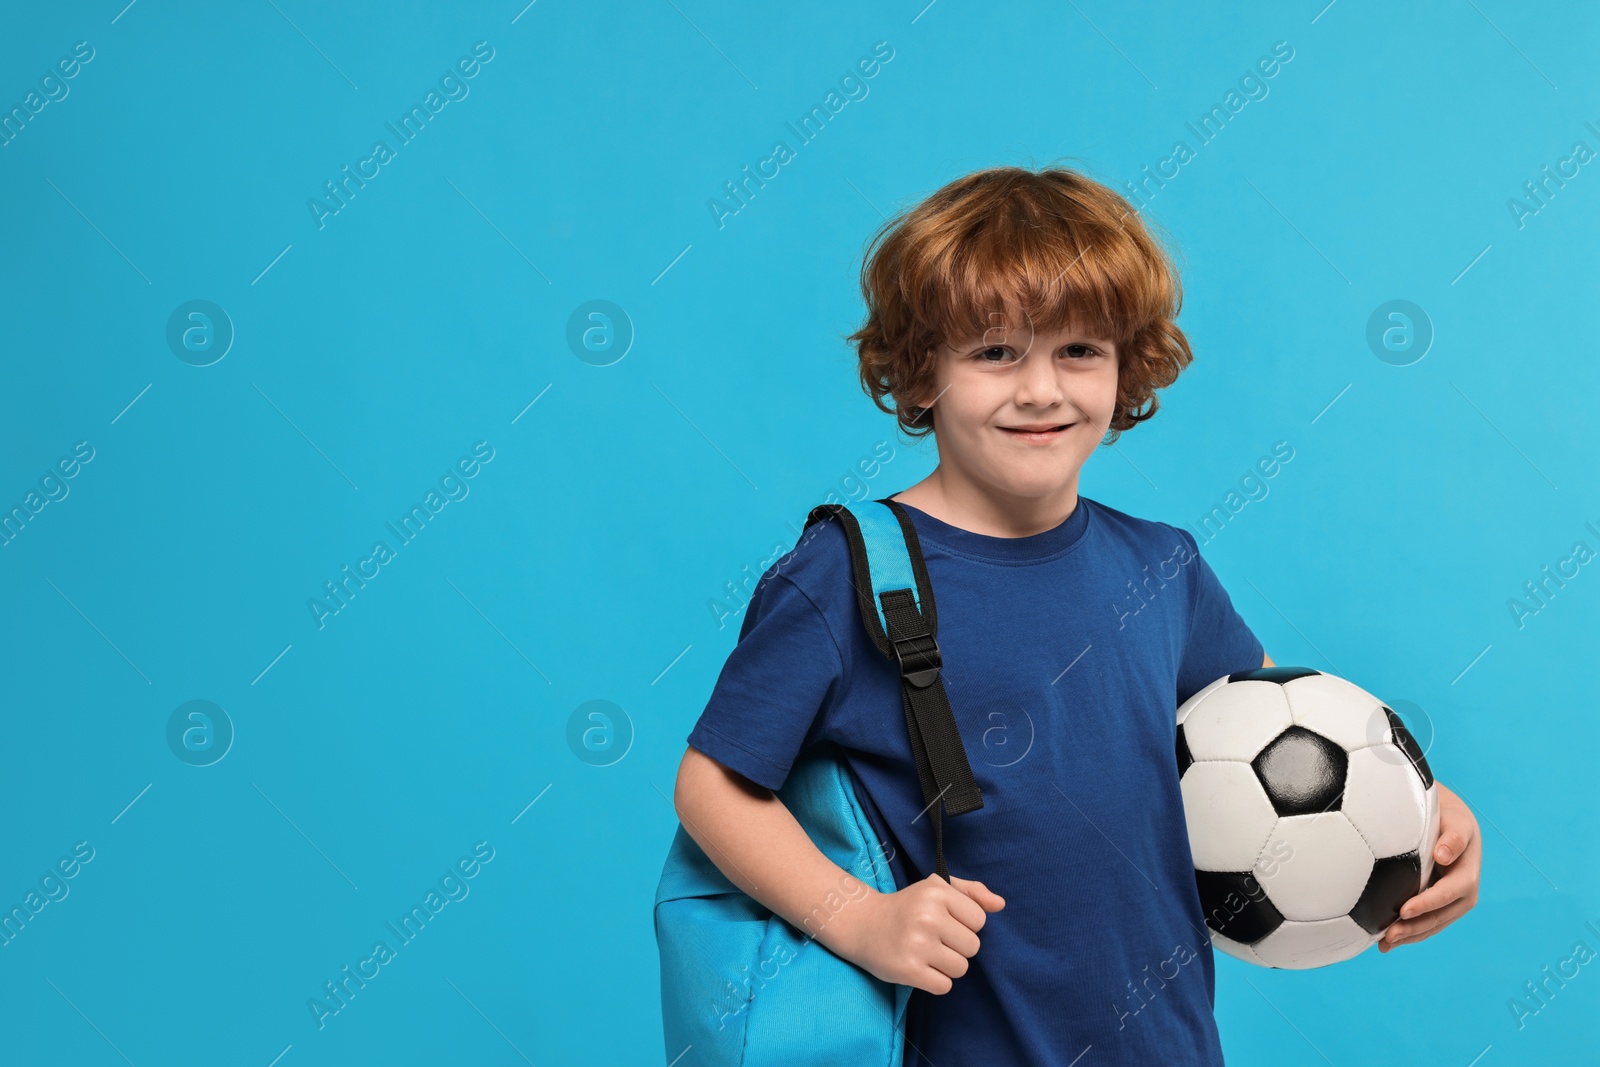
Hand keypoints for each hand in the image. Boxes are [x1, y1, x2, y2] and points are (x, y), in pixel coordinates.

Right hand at [842, 873, 1005, 993]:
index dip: (965, 925)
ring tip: (926, 954)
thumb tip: (1000, 905)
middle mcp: (928, 916)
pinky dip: (935, 981)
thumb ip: (971, 892)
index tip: (944, 922)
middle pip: (973, 947)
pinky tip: (920, 968)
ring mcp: (917, 944)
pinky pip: (944, 986)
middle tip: (933, 939)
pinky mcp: (908, 969)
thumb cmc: (907, 906)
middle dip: (957, 947)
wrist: (863, 924)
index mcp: (937, 892)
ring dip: (947, 966)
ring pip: (960, 968)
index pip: (979, 920)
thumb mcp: (937, 888)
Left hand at [1380, 780, 1479, 951]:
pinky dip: (1408, 934)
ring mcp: (1452, 903)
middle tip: (1389, 935)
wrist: (1450, 824)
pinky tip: (1386, 943)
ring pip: (1432, 925)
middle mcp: (1463, 894)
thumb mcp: (1455, 823)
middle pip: (1440, 916)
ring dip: (1410, 936)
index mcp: (1467, 874)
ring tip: (1384, 945)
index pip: (1448, 893)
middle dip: (1415, 928)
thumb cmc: (1448, 819)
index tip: (1404, 910)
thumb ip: (1452, 837)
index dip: (1428, 903)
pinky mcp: (1439, 907)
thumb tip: (1443, 855)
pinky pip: (1426, 924)